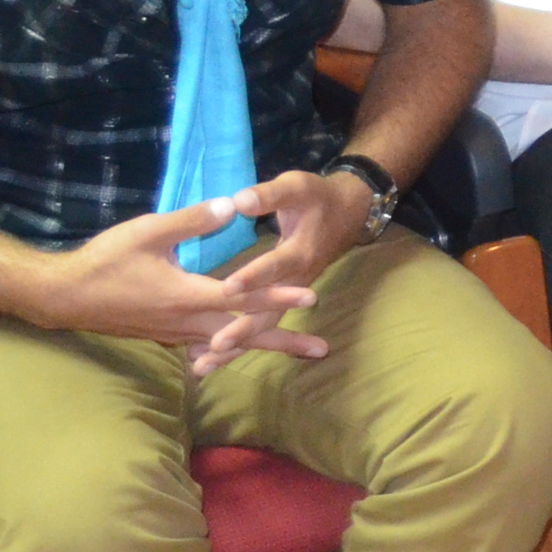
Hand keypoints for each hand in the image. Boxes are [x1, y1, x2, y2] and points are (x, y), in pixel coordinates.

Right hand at [34, 200, 320, 364]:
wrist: (66, 297)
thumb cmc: (105, 261)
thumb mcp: (148, 232)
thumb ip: (192, 220)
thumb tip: (232, 205)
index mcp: (188, 295)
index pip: (243, 297)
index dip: (279, 295)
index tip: (311, 297)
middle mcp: (188, 322)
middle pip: (245, 333)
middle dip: (284, 340)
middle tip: (322, 349)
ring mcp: (176, 333)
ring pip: (228, 342)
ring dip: (262, 346)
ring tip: (296, 350)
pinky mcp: (166, 335)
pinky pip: (208, 344)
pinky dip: (231, 349)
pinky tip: (242, 351)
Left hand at [183, 168, 380, 371]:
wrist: (347, 213)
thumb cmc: (317, 198)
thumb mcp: (297, 186)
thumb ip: (269, 195)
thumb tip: (238, 201)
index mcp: (299, 252)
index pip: (275, 266)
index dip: (254, 276)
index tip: (228, 288)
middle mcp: (296, 280)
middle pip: (270, 311)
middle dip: (243, 329)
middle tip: (216, 344)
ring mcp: (290, 295)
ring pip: (264, 326)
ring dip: (238, 346)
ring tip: (204, 365)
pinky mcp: (283, 300)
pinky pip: (262, 326)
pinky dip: (240, 344)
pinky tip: (211, 356)